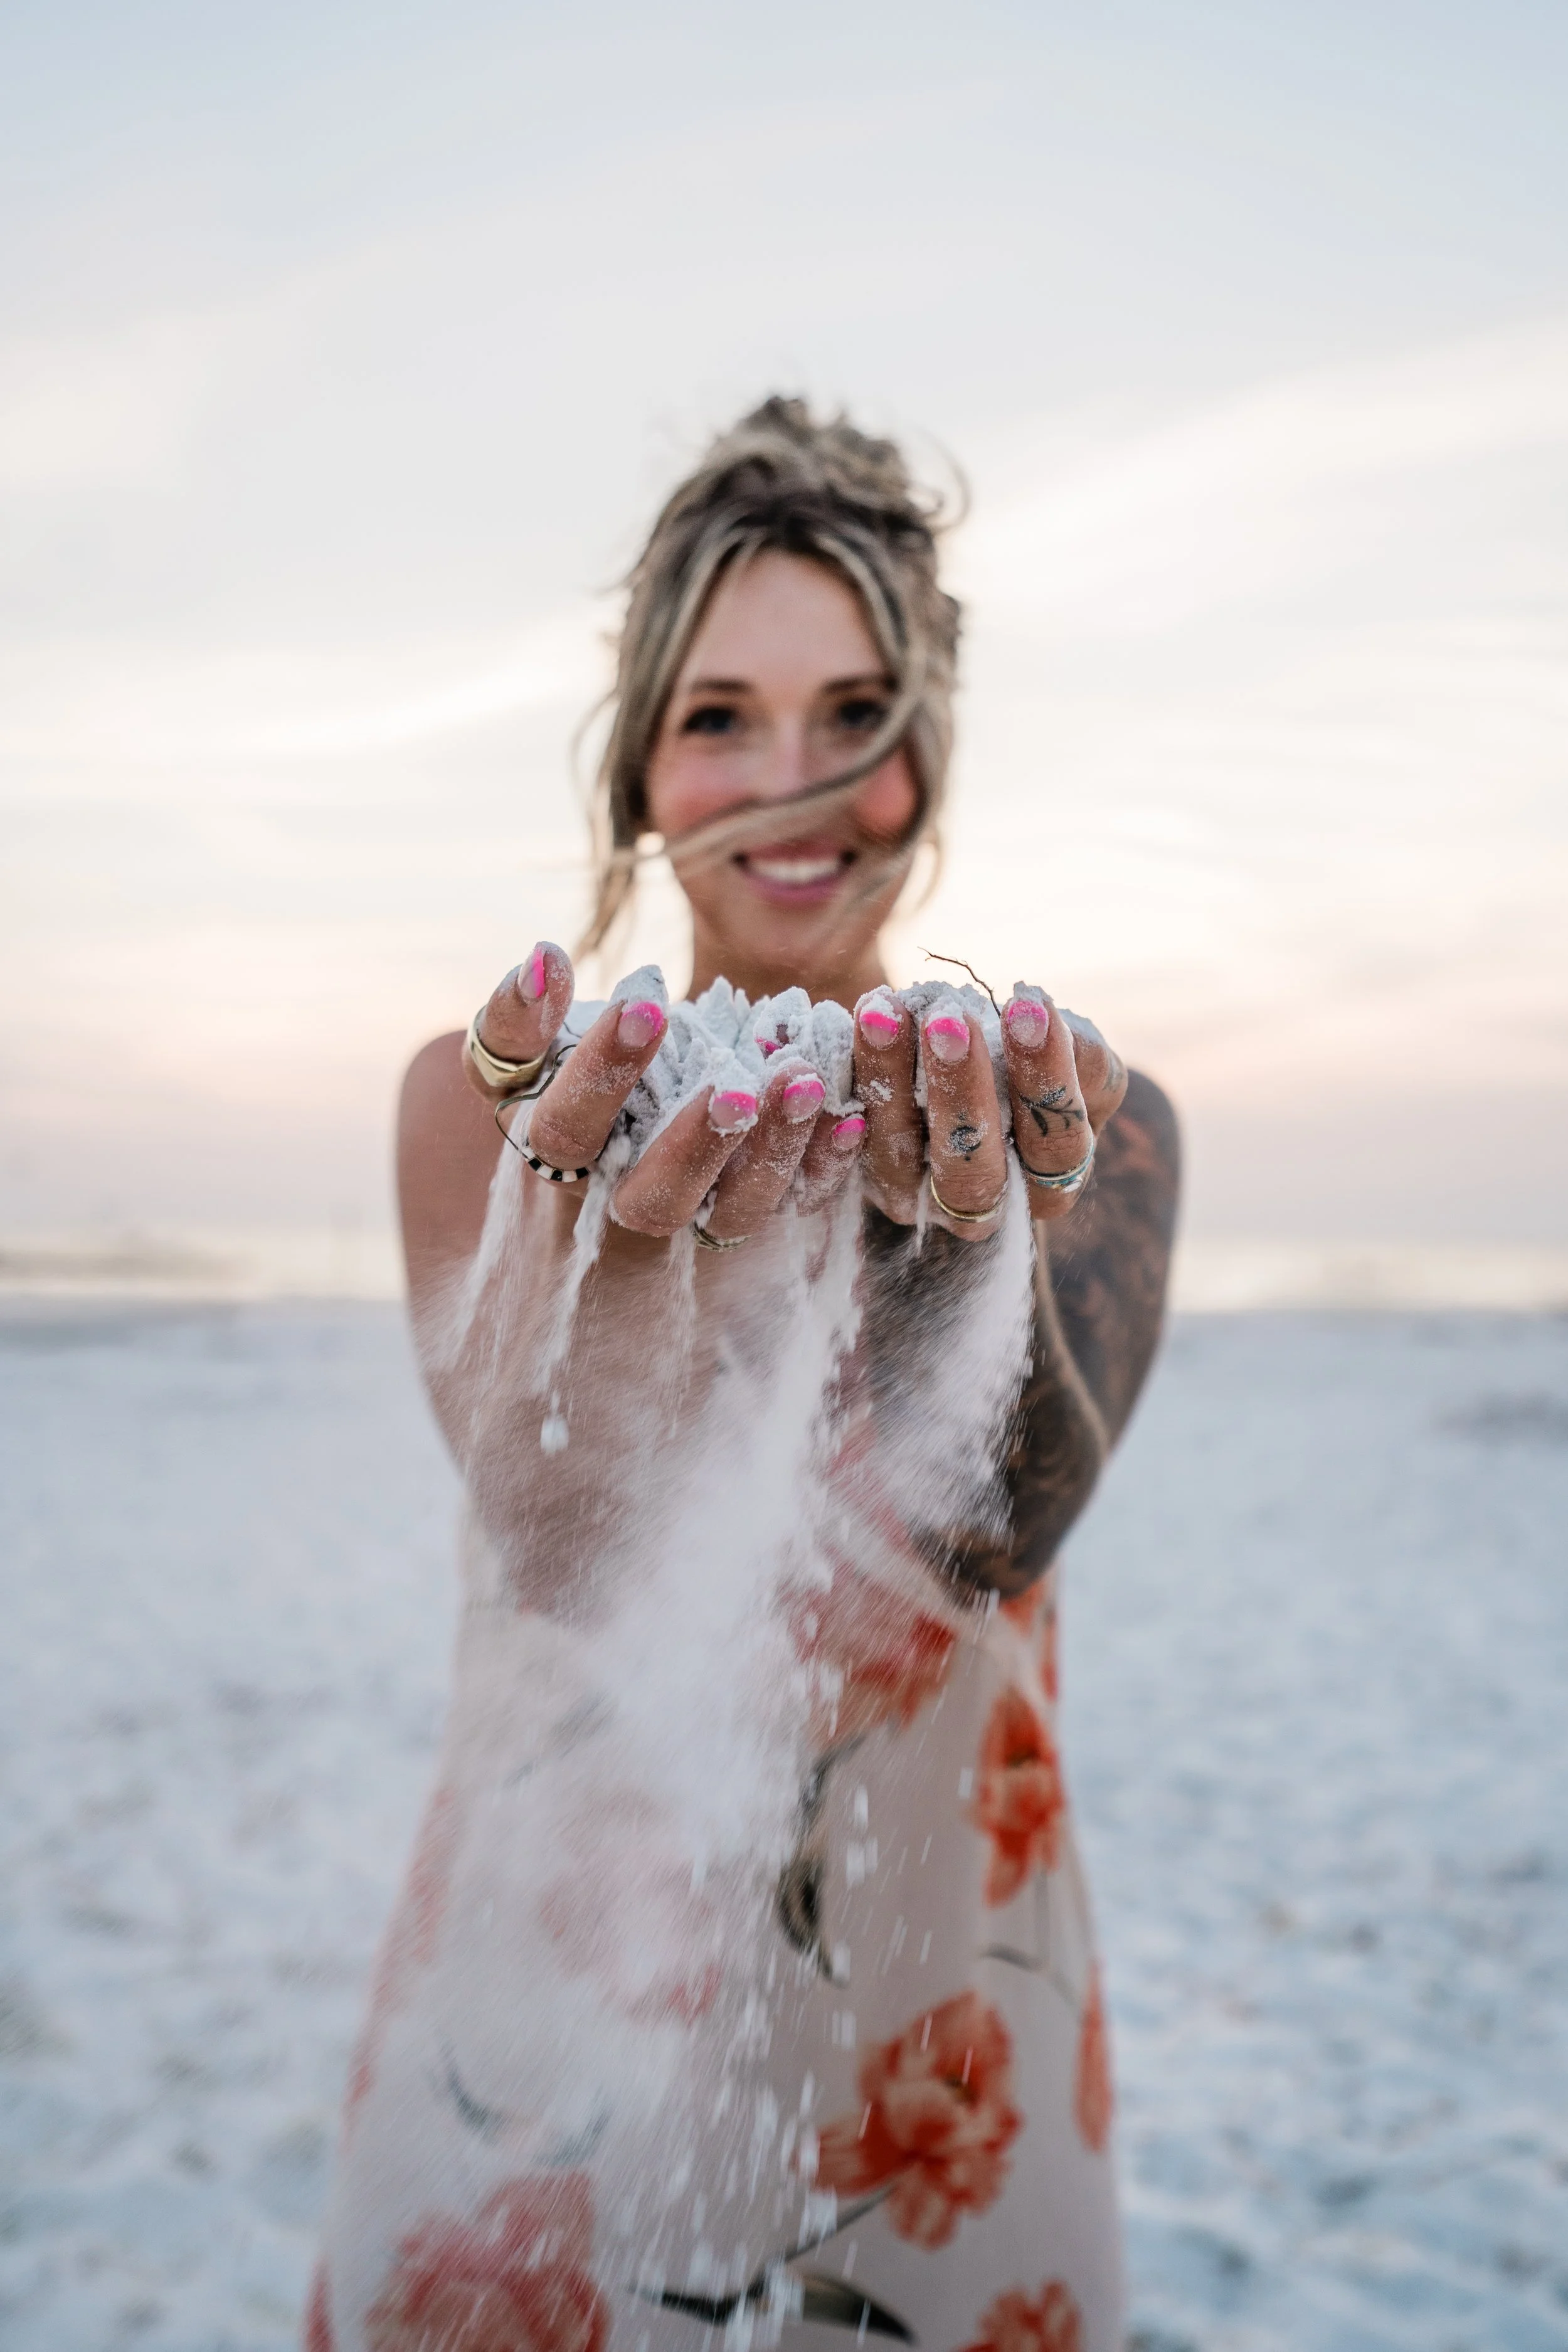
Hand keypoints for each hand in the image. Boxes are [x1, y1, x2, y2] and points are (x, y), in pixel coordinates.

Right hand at [469, 945, 865, 1240]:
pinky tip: (851, 1114)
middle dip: (696, 1144)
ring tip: (801, 1081)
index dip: (602, 1075)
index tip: (645, 1006)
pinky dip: (826, 1163)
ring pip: (734, 1210)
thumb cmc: (565, 1056)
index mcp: (562, 1153)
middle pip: (655, 1200)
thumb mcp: (530, 1036)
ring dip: (773, 1149)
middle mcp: (627, 1194)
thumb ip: (520, 1011)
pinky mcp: (755, 1199)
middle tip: (734, 1086)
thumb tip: (542, 961)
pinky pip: (796, 1199)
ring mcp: (698, 1206)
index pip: (568, 1131)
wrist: (625, 1089)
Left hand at [854, 987, 1126, 1238]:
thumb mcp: (1074, 1059)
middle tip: (949, 1022)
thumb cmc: (1035, 1066)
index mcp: (1051, 1184)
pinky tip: (853, 1026)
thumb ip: (1076, 1050)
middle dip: (960, 1093)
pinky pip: (845, 1142)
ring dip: (889, 1078)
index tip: (1027, 1007)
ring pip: (897, 1155)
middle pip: (974, 1171)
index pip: (1055, 1145)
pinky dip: (846, 1086)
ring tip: (884, 1012)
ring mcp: (916, 1199)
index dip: (1044, 1078)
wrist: (961, 1076)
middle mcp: (984, 1208)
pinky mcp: (863, 1176)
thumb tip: (1040, 1016)